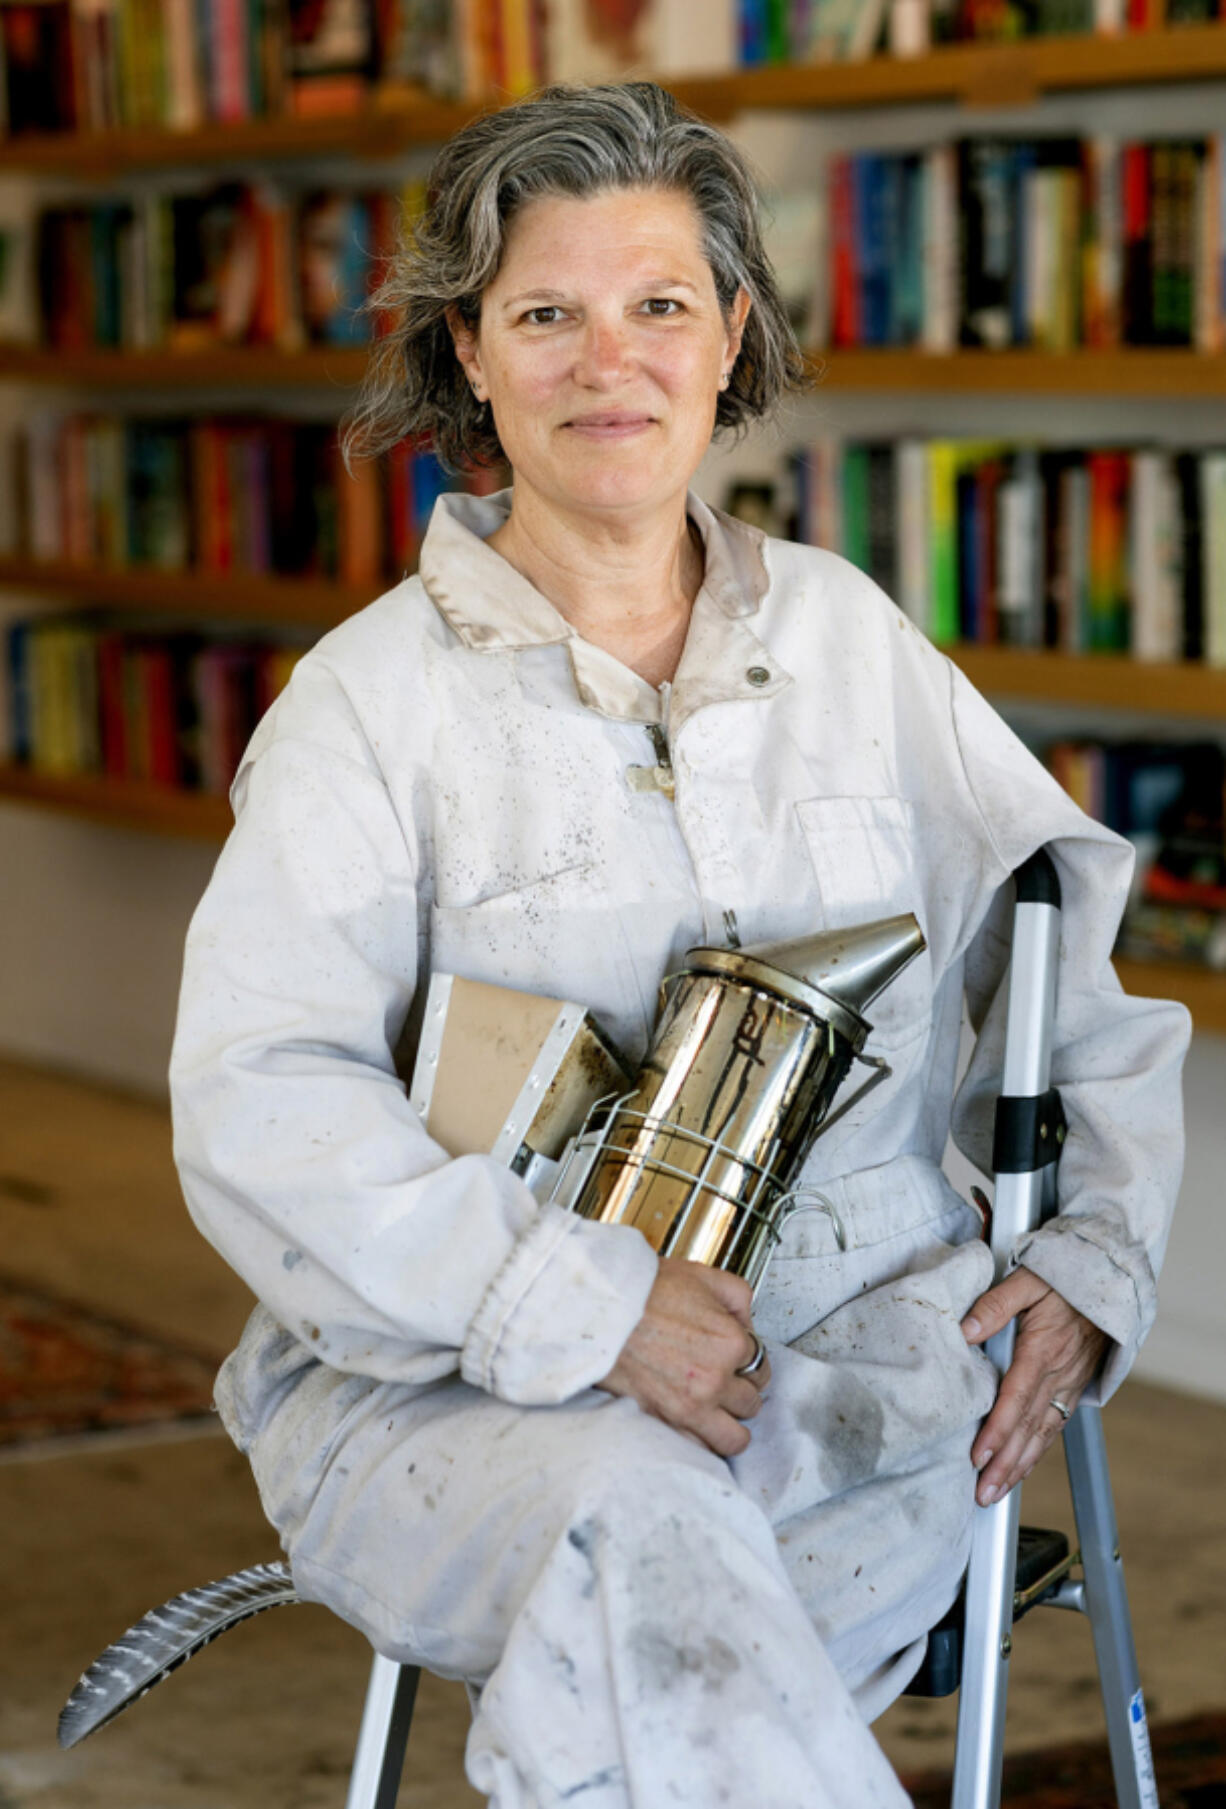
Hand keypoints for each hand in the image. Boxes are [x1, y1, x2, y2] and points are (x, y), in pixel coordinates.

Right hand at [598, 1257, 770, 1457]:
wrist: (601, 1309)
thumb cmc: (643, 1292)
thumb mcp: (703, 1276)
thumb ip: (738, 1297)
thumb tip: (747, 1322)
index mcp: (729, 1342)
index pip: (761, 1366)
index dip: (750, 1362)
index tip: (740, 1362)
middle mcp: (715, 1378)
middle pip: (751, 1403)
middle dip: (741, 1392)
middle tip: (726, 1383)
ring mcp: (690, 1405)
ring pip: (734, 1438)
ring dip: (730, 1425)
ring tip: (718, 1413)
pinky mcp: (664, 1421)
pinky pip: (700, 1449)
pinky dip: (701, 1440)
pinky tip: (695, 1424)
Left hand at [961, 1266, 1107, 1506]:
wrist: (1108, 1282)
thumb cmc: (1063, 1279)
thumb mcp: (1026, 1280)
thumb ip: (994, 1305)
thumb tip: (964, 1331)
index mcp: (1042, 1350)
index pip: (1016, 1398)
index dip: (998, 1430)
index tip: (979, 1456)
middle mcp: (1057, 1374)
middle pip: (1028, 1427)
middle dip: (1005, 1464)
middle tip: (983, 1494)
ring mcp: (1067, 1384)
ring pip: (1042, 1434)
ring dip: (1019, 1467)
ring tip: (996, 1493)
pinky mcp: (1072, 1388)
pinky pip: (1053, 1427)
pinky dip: (1037, 1453)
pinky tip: (1021, 1470)